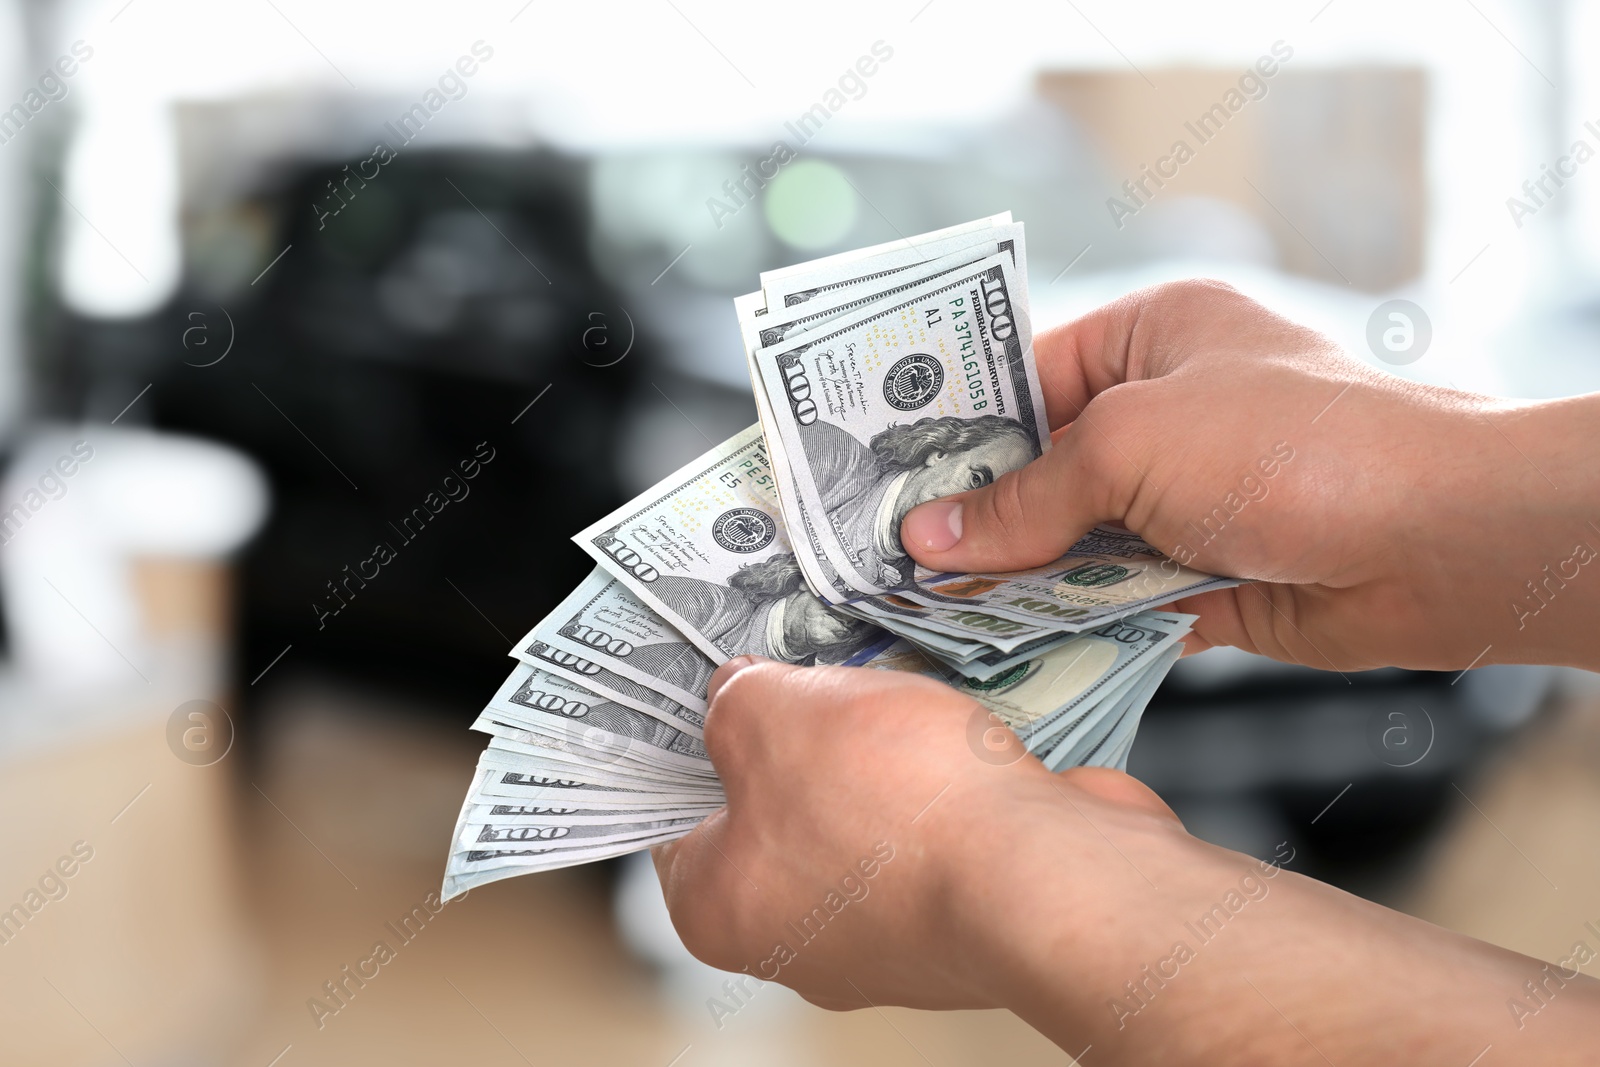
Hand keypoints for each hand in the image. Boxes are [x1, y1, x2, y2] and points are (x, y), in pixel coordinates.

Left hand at [651, 654, 1191, 1013]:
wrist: (1047, 872)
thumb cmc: (898, 812)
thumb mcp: (773, 713)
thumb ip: (735, 697)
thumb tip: (737, 691)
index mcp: (722, 909)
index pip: (676, 817)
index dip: (693, 740)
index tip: (715, 690)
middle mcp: (800, 939)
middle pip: (773, 812)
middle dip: (795, 738)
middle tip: (808, 673)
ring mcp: (890, 932)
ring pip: (861, 815)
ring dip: (877, 755)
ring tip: (892, 697)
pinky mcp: (966, 912)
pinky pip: (936, 829)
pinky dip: (944, 782)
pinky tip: (954, 737)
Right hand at [901, 280, 1599, 671]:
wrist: (1438, 540)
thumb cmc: (1294, 445)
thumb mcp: (1134, 445)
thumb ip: (1026, 498)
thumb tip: (930, 538)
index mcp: (1156, 336)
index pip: (1029, 375)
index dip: (957, 427)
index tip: (882, 476)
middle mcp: (1171, 412)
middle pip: (1047, 467)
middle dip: (978, 515)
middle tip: (888, 556)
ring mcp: (1191, 498)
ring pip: (1076, 540)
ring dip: (1017, 578)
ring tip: (921, 609)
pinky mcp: (1208, 576)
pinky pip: (1115, 599)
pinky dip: (1068, 622)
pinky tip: (999, 646)